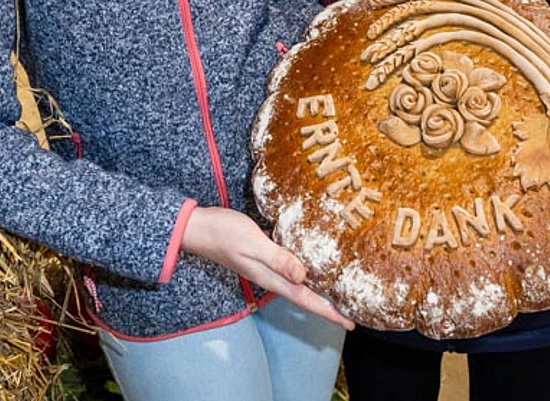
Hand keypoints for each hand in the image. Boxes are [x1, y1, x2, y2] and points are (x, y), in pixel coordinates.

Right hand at [182, 206, 353, 328]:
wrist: (197, 227)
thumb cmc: (222, 233)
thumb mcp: (252, 243)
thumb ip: (277, 258)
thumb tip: (303, 275)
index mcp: (270, 277)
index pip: (305, 299)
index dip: (328, 311)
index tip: (350, 323)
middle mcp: (270, 276)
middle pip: (305, 296)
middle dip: (328, 306)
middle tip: (353, 313)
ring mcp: (265, 268)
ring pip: (298, 284)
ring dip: (318, 291)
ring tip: (338, 294)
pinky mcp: (263, 255)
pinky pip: (289, 269)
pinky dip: (304, 273)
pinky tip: (312, 267)